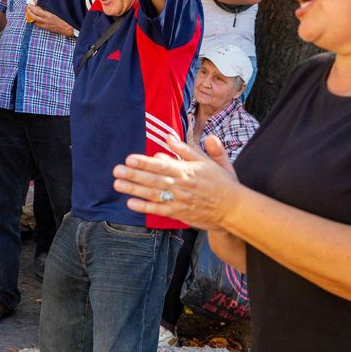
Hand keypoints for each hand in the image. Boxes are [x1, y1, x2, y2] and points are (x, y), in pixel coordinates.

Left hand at [26, 3, 74, 36]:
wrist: (69, 27)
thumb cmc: (66, 18)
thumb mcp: (59, 9)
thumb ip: (52, 5)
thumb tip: (46, 0)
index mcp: (49, 13)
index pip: (38, 8)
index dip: (34, 3)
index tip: (33, 0)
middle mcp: (46, 19)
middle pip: (34, 14)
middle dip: (29, 9)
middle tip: (28, 5)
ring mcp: (45, 24)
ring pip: (34, 19)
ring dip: (30, 15)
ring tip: (28, 11)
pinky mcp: (46, 27)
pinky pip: (38, 25)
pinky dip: (35, 21)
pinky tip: (34, 19)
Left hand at [112, 135, 240, 230]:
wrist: (233, 208)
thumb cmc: (221, 182)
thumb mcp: (209, 162)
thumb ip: (188, 149)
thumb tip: (170, 137)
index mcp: (188, 171)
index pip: (162, 165)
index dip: (144, 163)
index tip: (129, 159)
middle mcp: (182, 185)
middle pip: (154, 179)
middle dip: (134, 175)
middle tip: (117, 171)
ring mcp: (180, 200)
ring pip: (153, 194)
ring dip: (134, 190)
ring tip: (117, 185)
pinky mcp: (180, 213)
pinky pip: (159, 210)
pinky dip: (145, 207)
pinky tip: (131, 203)